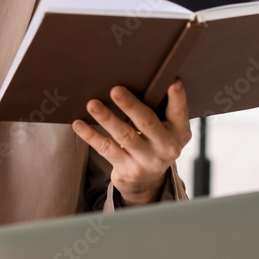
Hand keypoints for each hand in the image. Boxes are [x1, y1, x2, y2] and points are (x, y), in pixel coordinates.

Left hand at [72, 80, 191, 205]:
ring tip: (92, 104)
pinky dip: (91, 135)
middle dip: (130, 105)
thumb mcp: (164, 128)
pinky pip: (107, 149)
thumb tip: (136, 77)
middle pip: (147, 123)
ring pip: (124, 135)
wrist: (147, 181)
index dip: (177, 98)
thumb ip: (158, 108)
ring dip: (106, 118)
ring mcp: (148, 160)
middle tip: (115, 90)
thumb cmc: (153, 141)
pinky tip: (79, 124)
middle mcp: (167, 147)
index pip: (179, 111)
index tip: (172, 82)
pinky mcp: (128, 169)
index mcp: (179, 131)